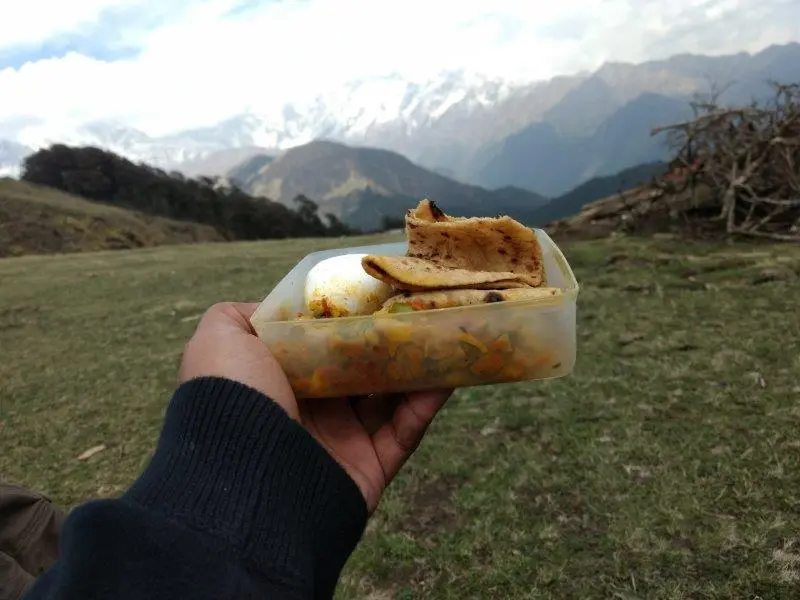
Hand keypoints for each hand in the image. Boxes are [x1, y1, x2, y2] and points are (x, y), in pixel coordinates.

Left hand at [179, 302, 451, 512]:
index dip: (352, 319)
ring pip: (392, 396)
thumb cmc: (232, 398)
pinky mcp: (370, 466)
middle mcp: (312, 408)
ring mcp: (342, 439)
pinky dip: (428, 402)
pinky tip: (449, 374)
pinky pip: (407, 430)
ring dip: (419, 366)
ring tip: (445, 334)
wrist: (243, 479)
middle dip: (392, 339)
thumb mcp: (218, 341)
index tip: (380, 293)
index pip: (324, 344)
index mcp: (280, 379)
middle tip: (422, 309)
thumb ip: (236, 317)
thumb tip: (273, 309)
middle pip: (363, 367)